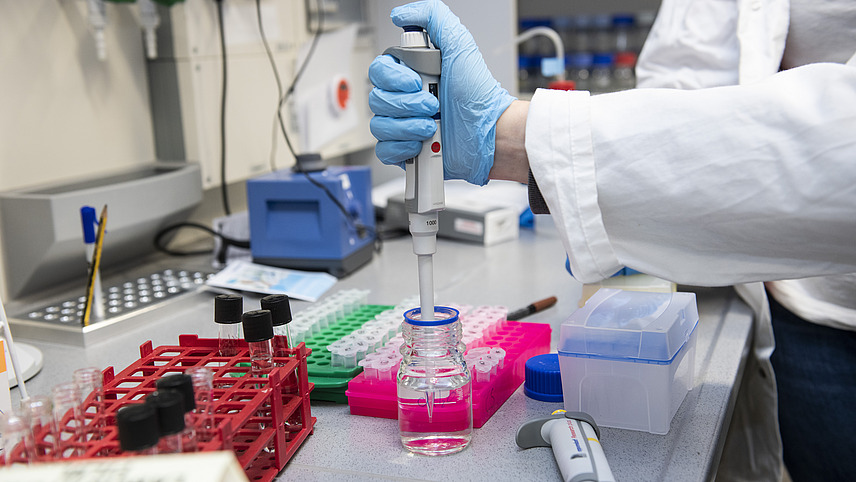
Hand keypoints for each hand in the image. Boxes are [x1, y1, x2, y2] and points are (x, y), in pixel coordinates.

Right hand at [368, 0, 515, 184]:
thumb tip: (401, 14)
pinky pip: (384, 149)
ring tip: (432, 126)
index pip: (379, 71)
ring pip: (379, 125)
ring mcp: (404, 124)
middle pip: (377, 98)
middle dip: (406, 104)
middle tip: (432, 105)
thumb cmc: (478, 94)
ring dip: (407, 126)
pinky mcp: (406, 150)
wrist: (489, 132)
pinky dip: (401, 147)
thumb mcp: (460, 44)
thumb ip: (433, 17)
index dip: (394, 78)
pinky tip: (422, 143)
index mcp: (411, 74)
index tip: (416, 81)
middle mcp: (404, 98)